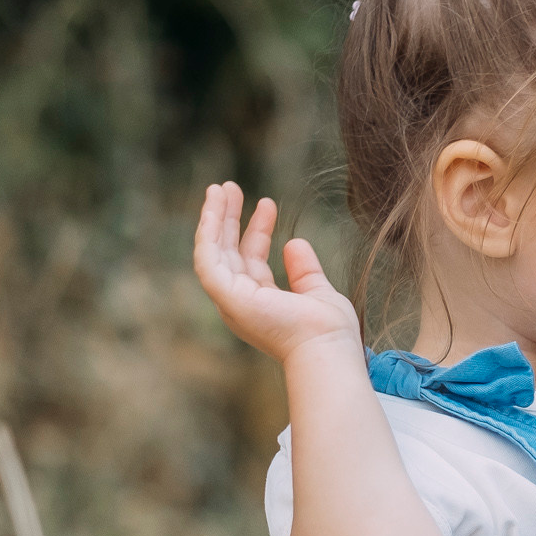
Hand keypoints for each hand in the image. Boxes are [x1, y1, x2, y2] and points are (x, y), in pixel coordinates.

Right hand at [191, 181, 360, 363]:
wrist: (327, 347)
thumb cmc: (328, 331)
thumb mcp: (318, 292)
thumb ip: (304, 270)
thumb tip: (294, 243)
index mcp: (262, 304)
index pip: (252, 260)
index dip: (257, 230)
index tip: (268, 204)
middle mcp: (242, 303)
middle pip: (228, 253)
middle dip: (228, 219)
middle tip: (229, 187)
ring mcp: (232, 301)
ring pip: (214, 251)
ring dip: (214, 219)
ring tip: (220, 187)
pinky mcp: (226, 296)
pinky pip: (208, 259)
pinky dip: (208, 232)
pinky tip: (213, 207)